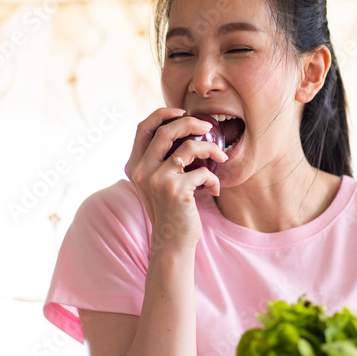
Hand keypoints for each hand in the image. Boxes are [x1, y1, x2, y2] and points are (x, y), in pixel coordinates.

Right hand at [125, 108, 227, 251]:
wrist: (172, 243)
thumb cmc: (170, 212)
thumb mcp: (156, 185)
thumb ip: (159, 162)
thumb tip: (182, 133)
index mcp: (134, 166)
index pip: (142, 127)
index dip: (162, 114)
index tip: (181, 111)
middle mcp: (142, 171)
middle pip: (165, 130)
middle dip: (190, 122)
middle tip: (208, 126)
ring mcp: (158, 180)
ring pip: (188, 148)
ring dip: (210, 150)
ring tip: (221, 158)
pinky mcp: (176, 190)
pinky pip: (203, 172)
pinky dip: (214, 179)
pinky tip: (215, 190)